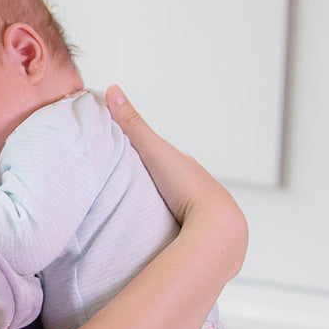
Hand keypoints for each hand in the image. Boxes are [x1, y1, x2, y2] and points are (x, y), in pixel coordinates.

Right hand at [105, 85, 247, 276]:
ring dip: (162, 211)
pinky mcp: (200, 238)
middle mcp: (199, 189)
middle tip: (128, 189)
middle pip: (171, 184)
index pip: (165, 159)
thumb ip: (132, 124)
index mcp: (188, 168)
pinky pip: (181, 231)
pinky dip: (169, 230)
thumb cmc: (187, 186)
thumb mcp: (153, 150)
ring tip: (138, 217)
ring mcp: (201, 215)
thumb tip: (113, 90)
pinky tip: (157, 237)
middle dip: (154, 185)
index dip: (145, 156)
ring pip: (177, 209)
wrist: (215, 227)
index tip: (126, 158)